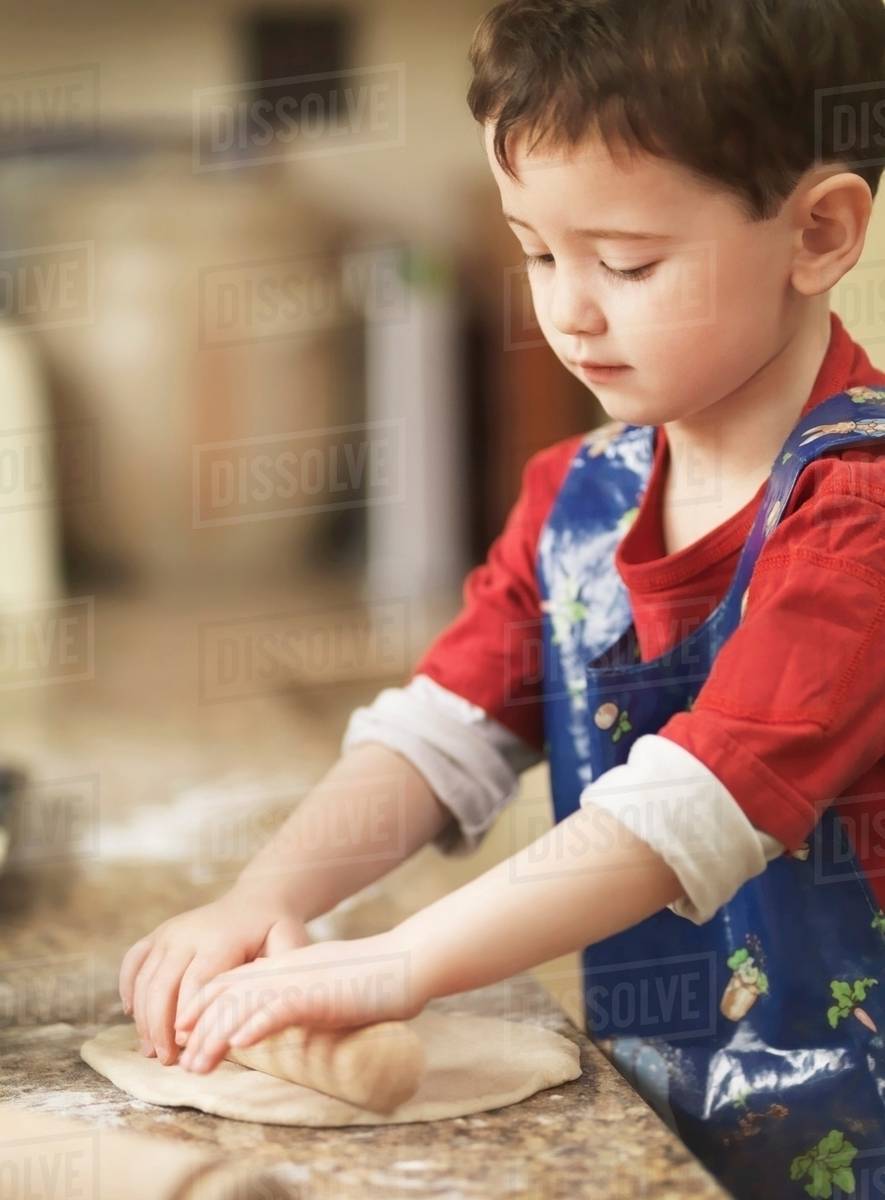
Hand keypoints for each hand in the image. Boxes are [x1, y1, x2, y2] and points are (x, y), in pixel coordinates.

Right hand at [118, 883, 310, 1064]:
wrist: (257, 900)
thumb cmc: (276, 931)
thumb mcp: (289, 944)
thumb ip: (281, 973)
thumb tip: (269, 1007)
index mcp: (220, 939)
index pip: (196, 981)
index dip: (188, 1015)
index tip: (185, 1045)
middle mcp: (188, 933)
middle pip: (162, 984)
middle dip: (159, 1026)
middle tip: (167, 1060)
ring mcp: (169, 932)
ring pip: (144, 977)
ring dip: (143, 1017)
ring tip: (151, 1051)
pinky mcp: (158, 934)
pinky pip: (133, 961)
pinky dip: (127, 988)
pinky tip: (132, 1014)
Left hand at [174, 931, 429, 1073]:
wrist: (405, 962)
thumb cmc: (368, 980)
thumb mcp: (319, 987)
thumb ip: (293, 999)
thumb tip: (272, 1023)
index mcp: (282, 966)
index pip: (228, 983)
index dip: (201, 1008)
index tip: (183, 1037)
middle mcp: (282, 969)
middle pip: (227, 995)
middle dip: (199, 1030)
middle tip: (183, 1063)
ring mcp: (298, 979)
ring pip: (244, 1004)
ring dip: (216, 1036)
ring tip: (198, 1064)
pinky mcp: (318, 992)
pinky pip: (280, 1008)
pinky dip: (257, 1024)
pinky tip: (240, 1042)